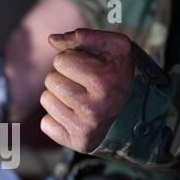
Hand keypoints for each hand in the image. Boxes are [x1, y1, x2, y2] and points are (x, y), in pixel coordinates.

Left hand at [40, 28, 134, 152]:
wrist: (133, 112)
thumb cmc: (116, 75)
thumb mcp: (112, 48)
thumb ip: (83, 37)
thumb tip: (52, 40)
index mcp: (104, 81)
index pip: (60, 61)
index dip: (70, 60)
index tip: (85, 67)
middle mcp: (94, 108)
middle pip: (50, 81)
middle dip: (62, 78)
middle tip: (81, 85)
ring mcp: (85, 128)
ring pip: (46, 100)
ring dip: (57, 97)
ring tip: (78, 99)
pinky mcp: (76, 143)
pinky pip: (45, 123)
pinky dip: (55, 119)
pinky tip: (74, 117)